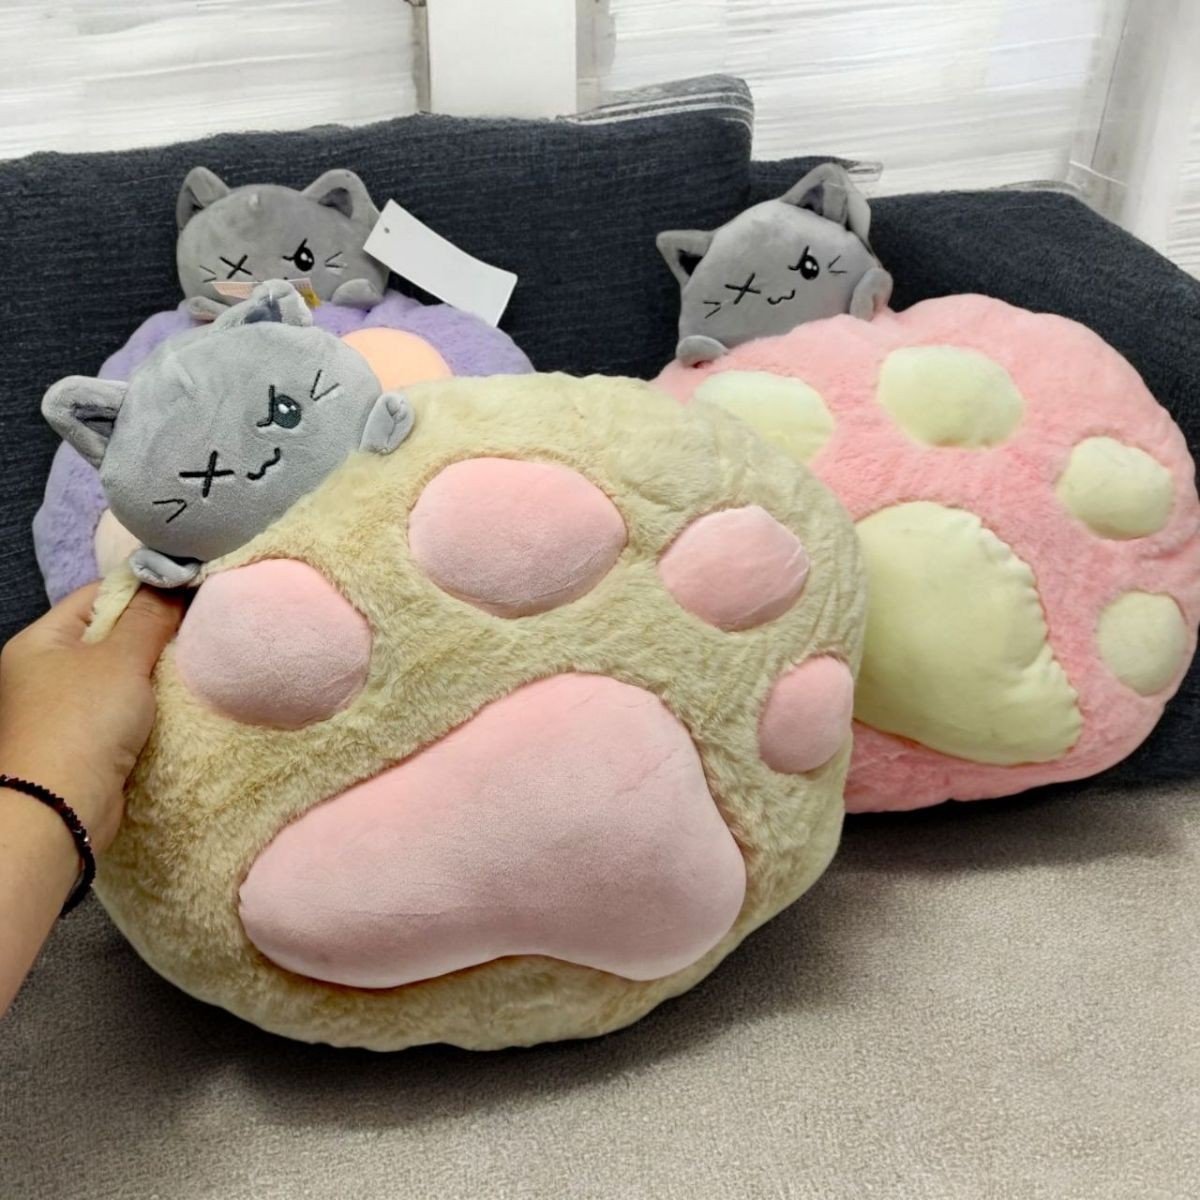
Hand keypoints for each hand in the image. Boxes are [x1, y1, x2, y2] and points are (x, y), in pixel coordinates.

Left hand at [0, 585, 183, 853]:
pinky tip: (179, 699)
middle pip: (111, 633)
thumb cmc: (83, 722)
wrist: (60, 809)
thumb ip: (150, 617)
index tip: (189, 591)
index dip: (144, 588)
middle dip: (155, 632)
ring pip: (121, 673)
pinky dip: (150, 703)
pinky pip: (124, 707)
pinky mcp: (85, 739)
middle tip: (199, 627)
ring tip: (196, 661)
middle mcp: (46, 670)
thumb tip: (173, 581)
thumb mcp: (121, 659)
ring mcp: (64, 707)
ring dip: (155, 671)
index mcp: (41, 641)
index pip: (98, 595)